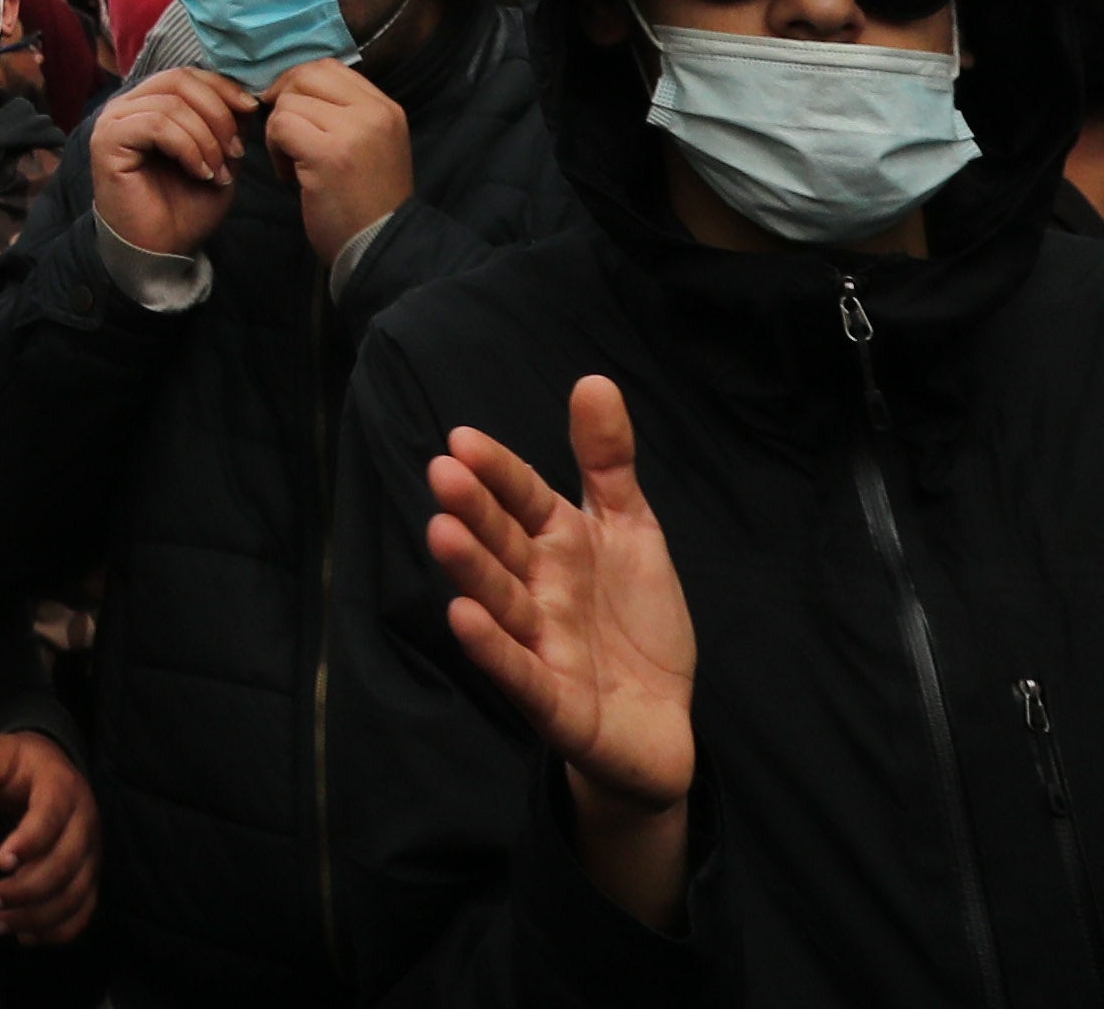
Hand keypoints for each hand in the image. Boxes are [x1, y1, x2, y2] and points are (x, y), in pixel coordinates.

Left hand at [0, 730, 96, 944]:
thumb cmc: (23, 766)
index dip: (29, 841)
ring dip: (37, 917)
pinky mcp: (90, 878)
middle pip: (64, 864)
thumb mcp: (4, 752)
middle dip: (25, 889)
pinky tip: (25, 937)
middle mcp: (85, 825)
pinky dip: (58, 931)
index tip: (0, 861)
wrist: (55, 774)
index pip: (51, 818)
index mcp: (63, 790)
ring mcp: (92, 856)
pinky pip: (83, 911)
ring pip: (74, 895)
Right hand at [81, 65, 256, 261]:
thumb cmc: (185, 208)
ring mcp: (114, 121)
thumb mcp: (218, 158)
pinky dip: (187, 147)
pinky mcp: (107, 141)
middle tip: (236, 151)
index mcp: (150, 103)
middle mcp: (127, 106)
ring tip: (218, 171)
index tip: (252, 111)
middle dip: (219, 113)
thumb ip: (227, 124)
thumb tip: (246, 97)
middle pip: (180, 80)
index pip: (188, 75)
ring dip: (206, 138)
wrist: (160, 252)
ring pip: (172, 104)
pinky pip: (156, 125)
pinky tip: (199, 173)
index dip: (223, 87)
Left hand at [265, 55, 415, 262]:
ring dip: (279, 132)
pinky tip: (289, 175)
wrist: (382, 246)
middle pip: (307, 75)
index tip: (291, 111)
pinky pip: (281, 127)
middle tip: (285, 135)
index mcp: (386, 108)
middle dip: (284, 101)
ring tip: (293, 163)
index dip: (299, 84)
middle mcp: (374, 112)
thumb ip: (345, 113)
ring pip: (289, 102)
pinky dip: (275, 149)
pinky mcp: (328, 154)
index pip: (330, 68)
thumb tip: (294, 89)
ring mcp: (352, 131)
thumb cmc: (370, 202)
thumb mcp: (372, 145)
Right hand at [428, 377, 701, 925]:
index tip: (462, 440)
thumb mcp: (631, 533)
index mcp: (558, 545)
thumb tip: (592, 379)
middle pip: (503, 545)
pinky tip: (463, 616)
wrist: (661, 724)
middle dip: (474, 512)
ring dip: (472, 570)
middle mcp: (539, 589)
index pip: (522, 500)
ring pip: (502, 602)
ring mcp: (541, 645)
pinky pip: (520, 672)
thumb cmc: (635, 623)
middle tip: (442, 473)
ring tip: (442, 532)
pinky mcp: (552, 702)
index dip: (497, 472)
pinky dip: (493, 647)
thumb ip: (608, 462)